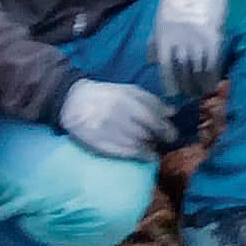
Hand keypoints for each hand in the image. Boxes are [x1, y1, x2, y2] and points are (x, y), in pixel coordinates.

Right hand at [56, 79, 178, 160]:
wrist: (73, 102)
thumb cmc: (106, 95)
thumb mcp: (128, 90)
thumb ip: (151, 100)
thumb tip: (172, 112)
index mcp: (124, 100)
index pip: (151, 118)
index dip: (165, 128)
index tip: (172, 135)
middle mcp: (115, 116)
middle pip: (145, 133)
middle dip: (157, 138)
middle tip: (164, 140)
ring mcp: (106, 132)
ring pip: (136, 144)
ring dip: (148, 147)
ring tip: (152, 145)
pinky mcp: (98, 144)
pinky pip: (124, 153)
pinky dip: (137, 155)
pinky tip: (143, 154)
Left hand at [149, 0, 229, 97]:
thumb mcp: (160, 18)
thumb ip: (156, 41)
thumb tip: (152, 62)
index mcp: (165, 36)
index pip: (166, 66)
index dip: (170, 83)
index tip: (173, 94)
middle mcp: (180, 41)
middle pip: (183, 71)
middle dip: (186, 87)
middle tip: (188, 98)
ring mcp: (198, 39)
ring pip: (199, 69)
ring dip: (200, 85)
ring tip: (201, 94)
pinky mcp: (214, 36)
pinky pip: (213, 61)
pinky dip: (212, 74)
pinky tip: (212, 83)